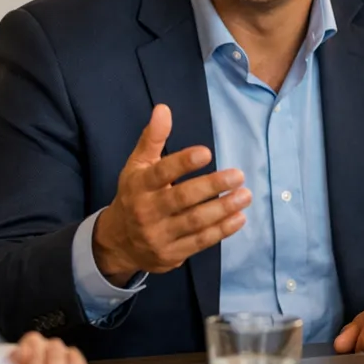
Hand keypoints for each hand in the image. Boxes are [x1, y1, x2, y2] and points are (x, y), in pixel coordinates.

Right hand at [93, 105, 250, 283]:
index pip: (161, 172)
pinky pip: (200, 242)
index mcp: (139, 185)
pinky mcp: (171, 254)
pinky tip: (239, 218)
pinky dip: (221, 231)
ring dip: (223, 209)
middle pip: (182, 198)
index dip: (183, 162)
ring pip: (194, 222)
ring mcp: (159, 235)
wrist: (118, 242)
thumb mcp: (137, 166)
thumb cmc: (135, 196)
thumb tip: (163, 109)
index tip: (206, 152)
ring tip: (245, 196)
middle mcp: (147, 211)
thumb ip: (152, 138)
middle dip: (212, 187)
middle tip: (238, 175)